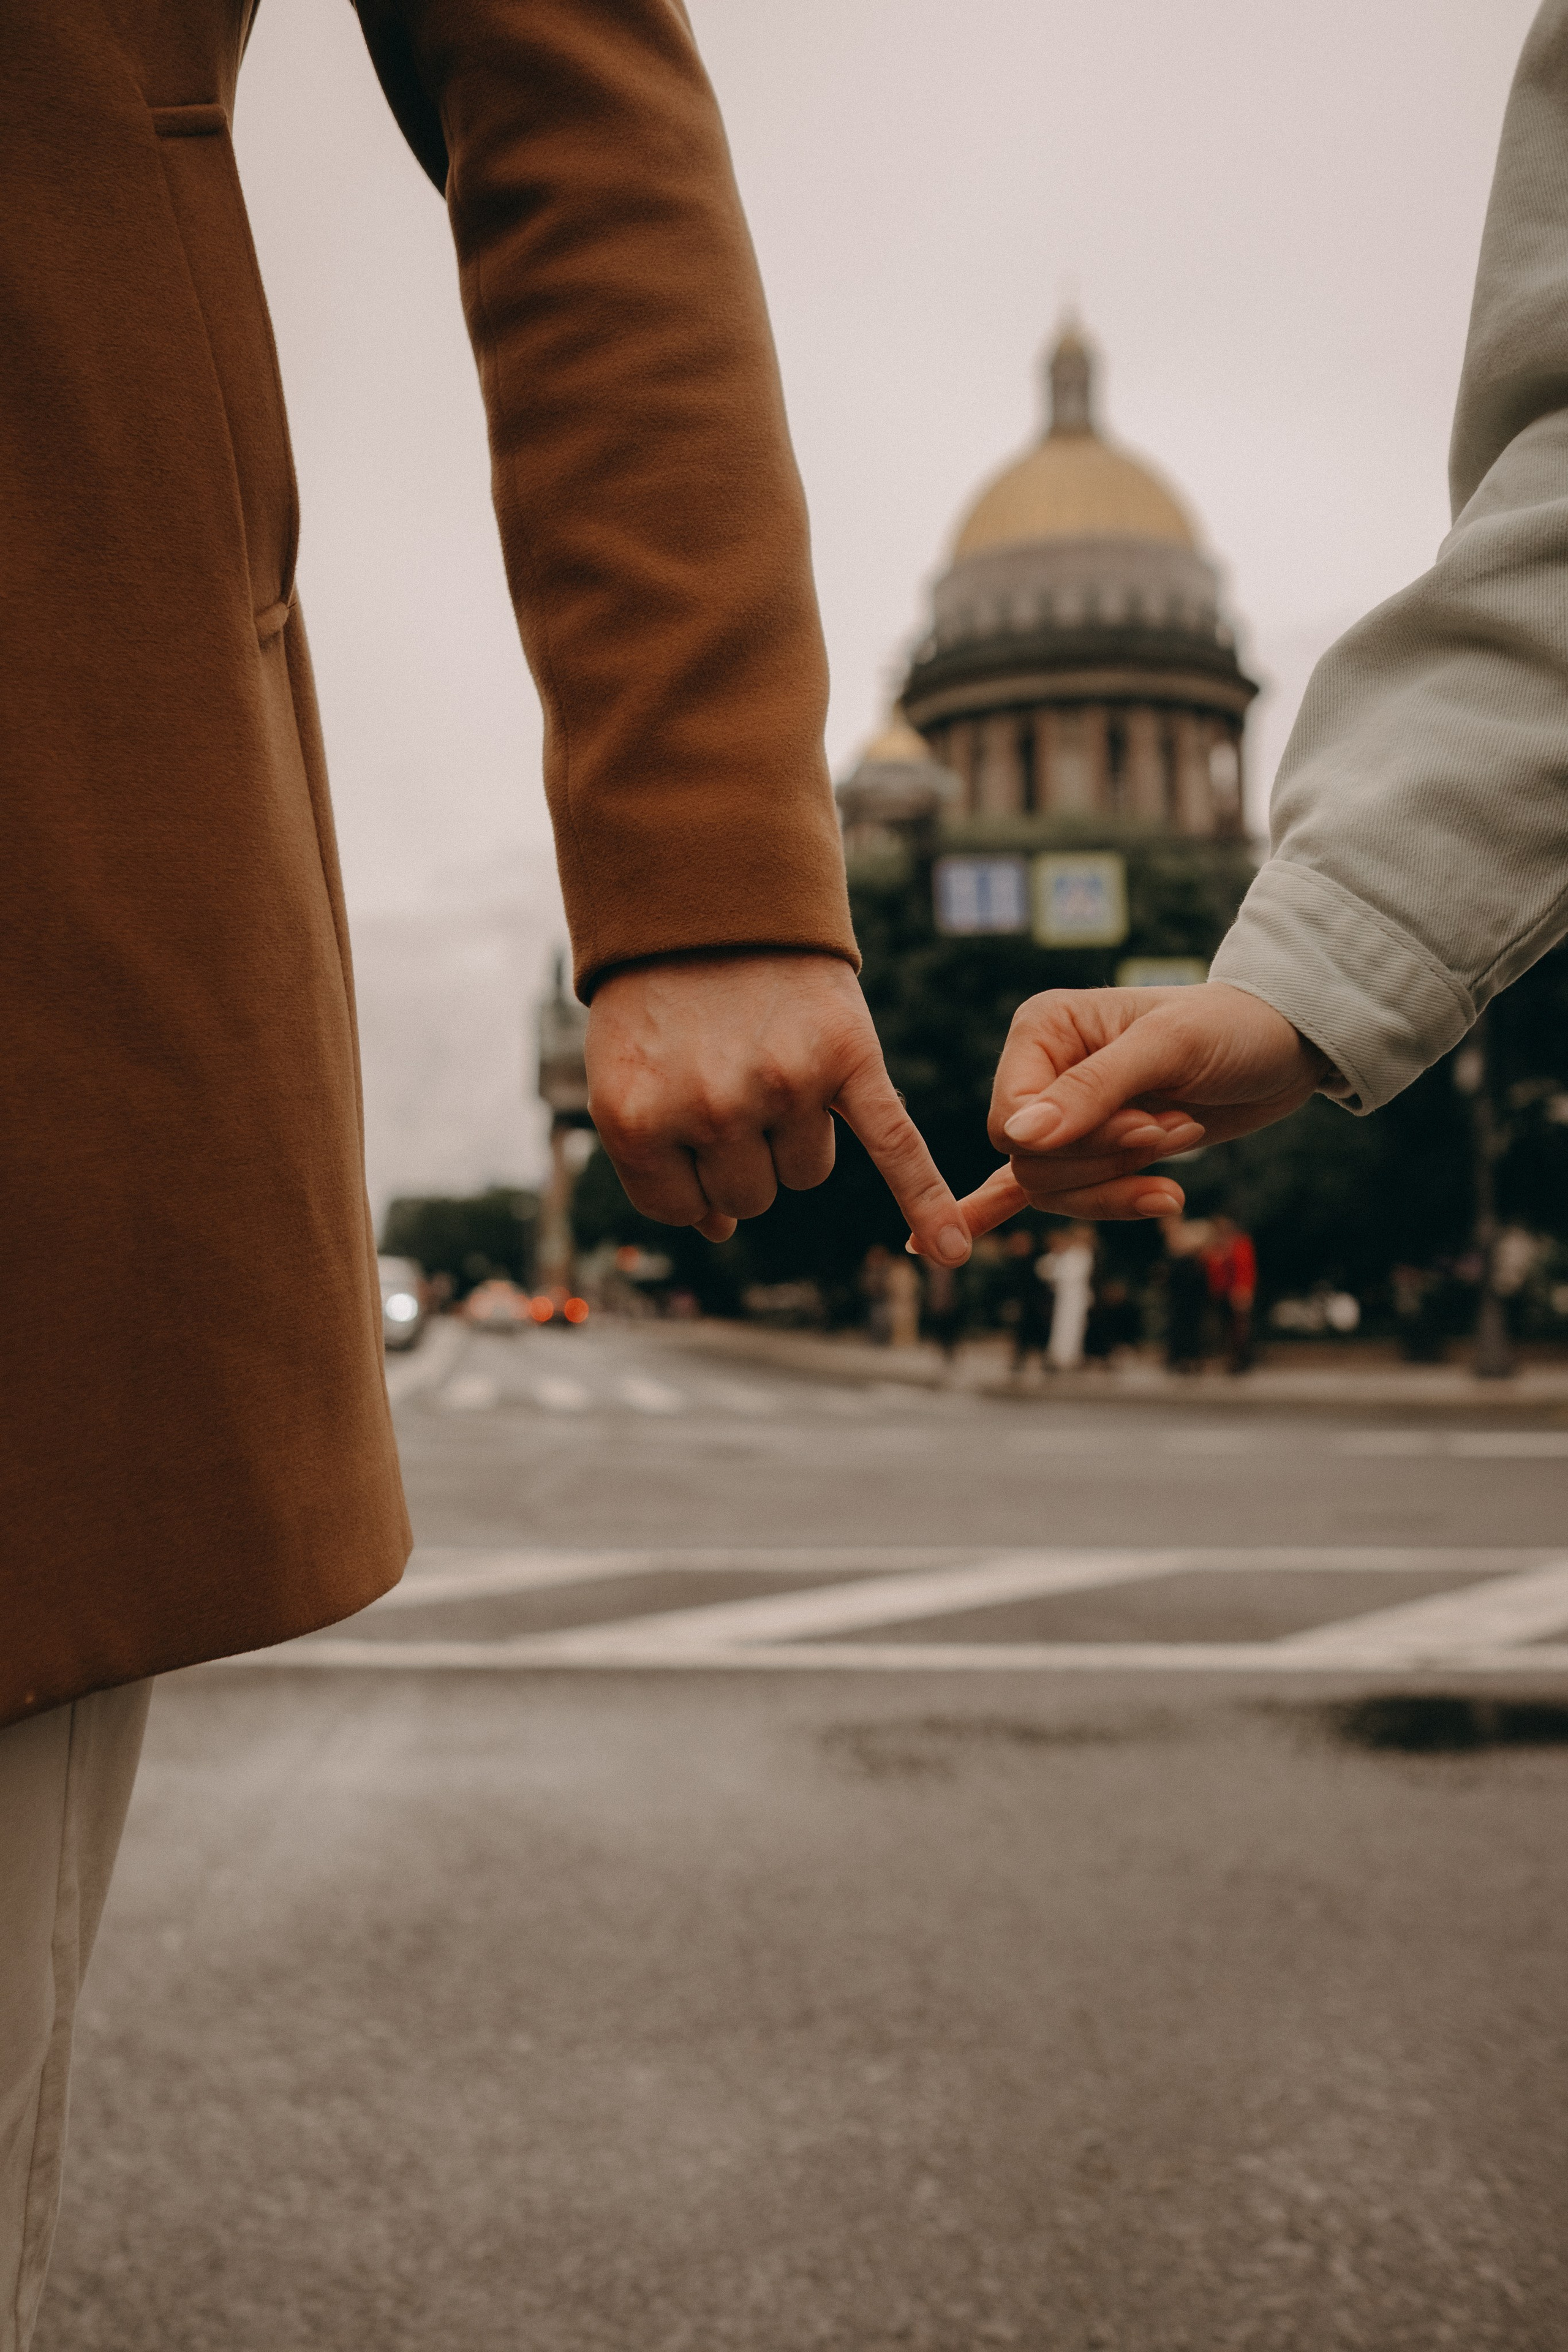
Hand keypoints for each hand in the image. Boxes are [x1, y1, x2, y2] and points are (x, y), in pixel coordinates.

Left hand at [585, 951, 972, 1263]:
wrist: (710, 890)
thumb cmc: (658, 993)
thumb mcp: (626, 1074)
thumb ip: (658, 1160)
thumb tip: (719, 1229)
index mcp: (637, 1120)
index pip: (681, 1209)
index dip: (688, 1175)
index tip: (683, 1120)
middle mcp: (710, 1109)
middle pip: (752, 1195)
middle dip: (742, 1153)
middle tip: (727, 1075)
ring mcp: (782, 1086)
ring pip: (806, 1174)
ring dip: (794, 1136)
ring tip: (770, 1059)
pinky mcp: (848, 1059)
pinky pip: (894, 1148)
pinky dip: (927, 1202)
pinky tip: (951, 1249)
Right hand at [957, 982, 1328, 1232]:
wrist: (1282, 1048)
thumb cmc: (1230, 1028)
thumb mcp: (1169, 1048)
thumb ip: (1092, 1091)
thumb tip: (1018, 1138)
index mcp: (1043, 1029)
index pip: (1012, 1121)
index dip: (1077, 1142)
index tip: (1146, 1126)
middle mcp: (1040, 1070)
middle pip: (1031, 1164)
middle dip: (1111, 1161)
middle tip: (1176, 1127)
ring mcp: (1062, 1114)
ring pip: (1050, 1190)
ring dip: (1123, 1180)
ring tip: (1180, 1140)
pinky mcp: (1087, 1150)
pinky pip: (1031, 1190)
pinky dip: (992, 1211)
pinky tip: (936, 1241)